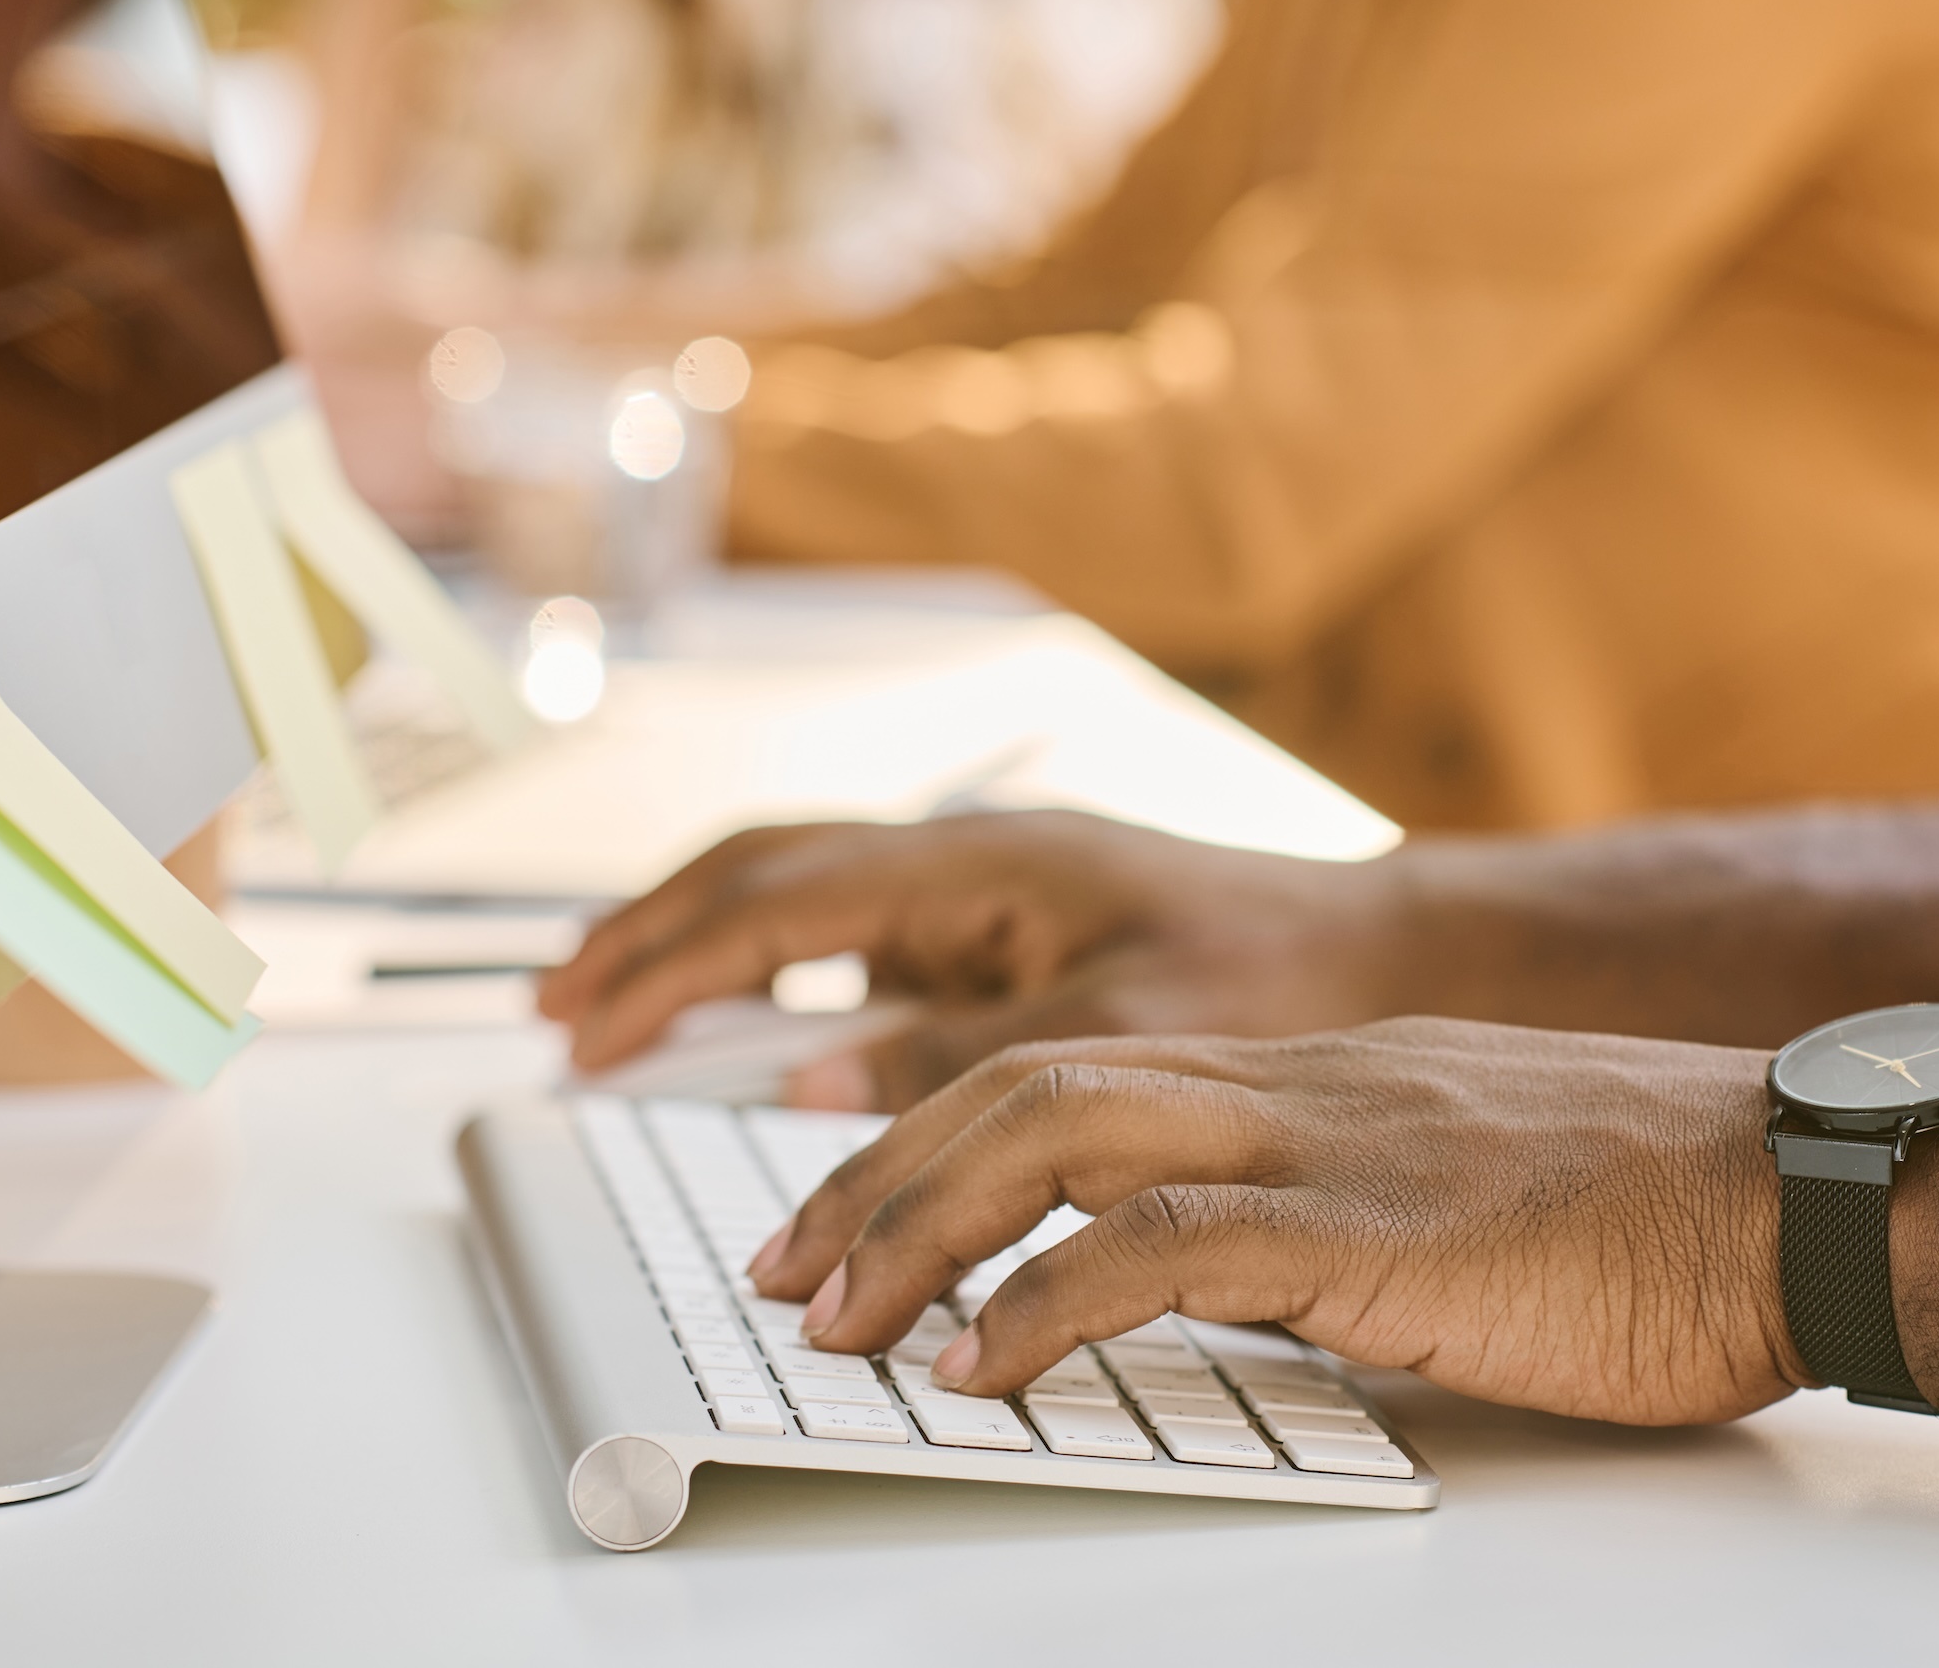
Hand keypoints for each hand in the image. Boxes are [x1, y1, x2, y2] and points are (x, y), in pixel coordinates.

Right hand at [537, 811, 1408, 1107]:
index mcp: (984, 861)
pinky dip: (784, 971)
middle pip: (765, 871)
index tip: (582, 1027)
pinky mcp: (1008, 920)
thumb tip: (809, 1086)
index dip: (668, 964)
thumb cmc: (1272, 976)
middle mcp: (969, 853)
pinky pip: (861, 933)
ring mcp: (985, 882)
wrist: (1382, 947)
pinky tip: (760, 1030)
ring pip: (803, 892)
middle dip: (651, 934)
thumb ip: (963, 1056)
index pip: (780, 901)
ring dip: (706, 944)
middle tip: (556, 1007)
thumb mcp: (1126, 1036)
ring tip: (616, 1008)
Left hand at [746, 1018, 1802, 1425]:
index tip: (852, 1210)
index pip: (1078, 1065)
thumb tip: (1225, 1279)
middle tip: (785, 1267)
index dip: (940, 1130)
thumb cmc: (1660, 1210)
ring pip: (1063, 1132)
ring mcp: (1332, 1140)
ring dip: (919, 1221)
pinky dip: (1045, 1299)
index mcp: (1313, 1077)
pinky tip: (979, 1361)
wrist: (1808, 1188)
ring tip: (831, 1314)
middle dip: (880, 1168)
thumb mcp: (1458, 1194)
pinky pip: (1167, 1244)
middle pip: (1030, 1079)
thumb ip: (1336, 1210)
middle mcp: (1297, 1084)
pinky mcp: (1375, 1225)